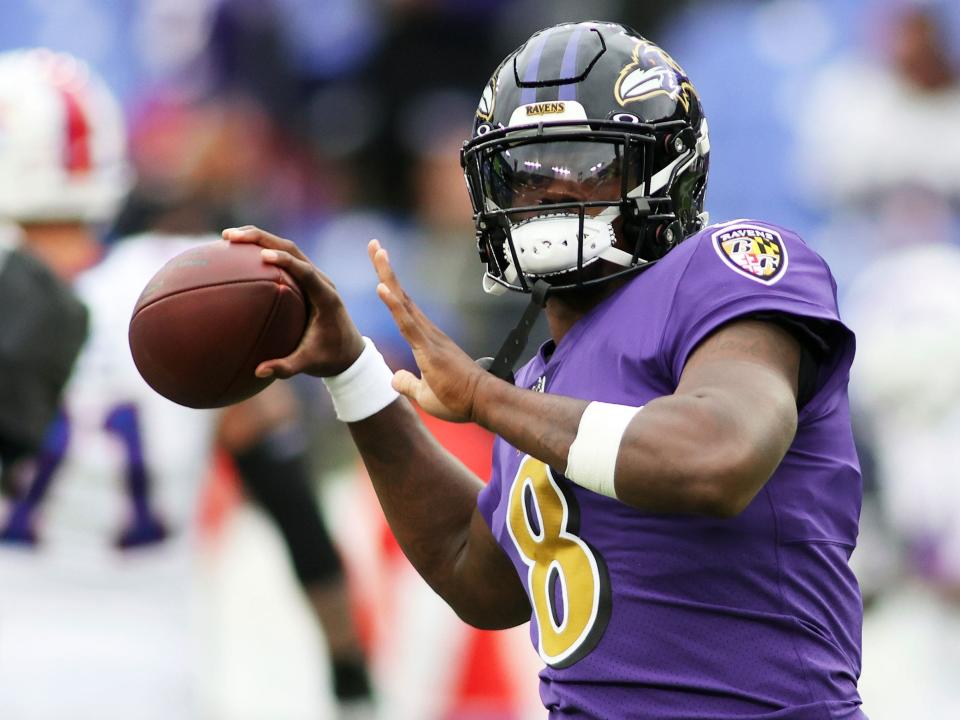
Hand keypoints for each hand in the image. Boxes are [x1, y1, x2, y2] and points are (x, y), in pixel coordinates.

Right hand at [222, 226, 365, 377]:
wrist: (350, 353)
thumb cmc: (330, 358)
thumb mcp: (310, 365)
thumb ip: (287, 367)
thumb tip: (258, 371)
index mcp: (326, 297)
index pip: (306, 272)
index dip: (286, 262)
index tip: (262, 256)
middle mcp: (320, 282)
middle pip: (291, 250)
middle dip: (262, 239)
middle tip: (231, 236)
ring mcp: (313, 279)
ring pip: (287, 249)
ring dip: (259, 240)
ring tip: (228, 237)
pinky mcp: (306, 281)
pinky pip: (284, 260)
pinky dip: (262, 252)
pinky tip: (237, 255)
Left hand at [368, 239, 491, 422]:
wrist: (482, 403)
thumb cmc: (459, 399)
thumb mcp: (425, 394)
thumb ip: (409, 383)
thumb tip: (395, 379)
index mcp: (425, 340)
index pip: (402, 307)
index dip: (389, 286)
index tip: (380, 264)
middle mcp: (427, 332)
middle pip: (401, 295)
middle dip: (385, 269)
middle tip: (373, 245)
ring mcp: (428, 337)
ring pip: (403, 302)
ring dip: (388, 276)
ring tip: (377, 252)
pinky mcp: (429, 348)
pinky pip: (407, 323)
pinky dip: (393, 305)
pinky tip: (381, 288)